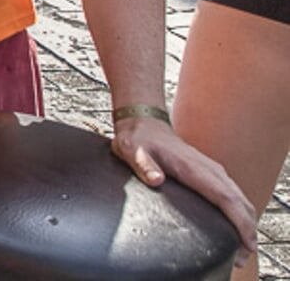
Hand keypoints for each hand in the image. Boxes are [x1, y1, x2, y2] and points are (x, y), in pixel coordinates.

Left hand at [112, 116, 256, 253]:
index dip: (240, 221)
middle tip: (242, 258)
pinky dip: (240, 214)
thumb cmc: (138, 140)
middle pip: (240, 202)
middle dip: (247, 230)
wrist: (144, 123)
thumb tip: (156, 180)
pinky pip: (233, 197)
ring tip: (243, 251)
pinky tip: (237, 230)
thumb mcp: (133, 151)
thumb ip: (143, 165)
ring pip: (240, 200)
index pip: (226, 197)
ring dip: (247, 224)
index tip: (246, 242)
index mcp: (194, 168)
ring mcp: (213, 172)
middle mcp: (210, 170)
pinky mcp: (211, 175)